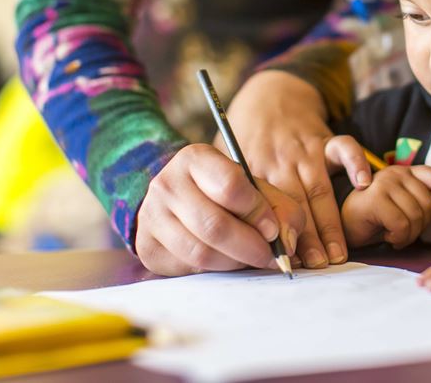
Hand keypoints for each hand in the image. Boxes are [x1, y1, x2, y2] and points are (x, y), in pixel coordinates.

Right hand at [134, 143, 304, 275]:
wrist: (179, 200)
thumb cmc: (226, 194)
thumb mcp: (256, 189)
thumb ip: (280, 209)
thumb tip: (284, 242)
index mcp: (196, 158)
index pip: (230, 186)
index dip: (257, 212)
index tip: (273, 229)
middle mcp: (167, 183)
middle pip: (214, 225)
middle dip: (250, 247)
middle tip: (269, 257)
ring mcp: (151, 216)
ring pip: (200, 252)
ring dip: (234, 263)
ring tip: (249, 259)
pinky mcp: (146, 246)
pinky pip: (186, 269)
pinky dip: (213, 272)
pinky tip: (224, 262)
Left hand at [219, 70, 371, 268]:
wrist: (269, 96)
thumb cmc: (247, 139)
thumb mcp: (227, 163)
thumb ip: (230, 196)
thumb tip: (231, 241)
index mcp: (252, 170)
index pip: (266, 208)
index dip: (276, 236)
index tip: (285, 260)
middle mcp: (278, 160)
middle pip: (294, 204)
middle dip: (307, 239)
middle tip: (316, 267)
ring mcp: (304, 149)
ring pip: (319, 189)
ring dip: (330, 224)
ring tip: (337, 253)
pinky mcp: (324, 138)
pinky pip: (343, 147)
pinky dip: (355, 164)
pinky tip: (363, 185)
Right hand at [334, 147, 430, 248]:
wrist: (343, 227)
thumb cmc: (376, 220)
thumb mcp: (403, 207)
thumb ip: (422, 202)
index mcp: (404, 172)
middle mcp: (394, 172)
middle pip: (428, 202)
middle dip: (422, 225)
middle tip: (405, 232)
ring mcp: (383, 183)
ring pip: (416, 216)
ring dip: (409, 234)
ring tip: (394, 234)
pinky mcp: (375, 199)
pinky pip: (402, 225)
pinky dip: (398, 237)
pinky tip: (386, 235)